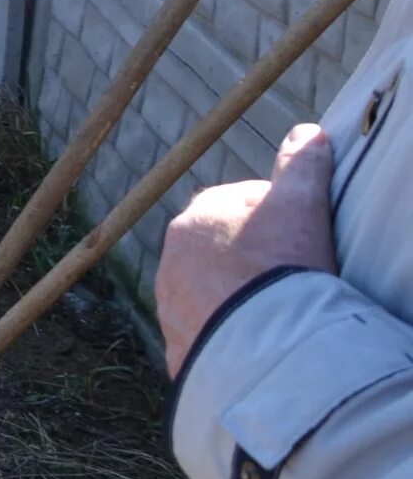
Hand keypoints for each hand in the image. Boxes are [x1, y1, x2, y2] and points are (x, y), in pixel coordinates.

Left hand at [159, 123, 338, 375]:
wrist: (264, 346)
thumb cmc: (281, 268)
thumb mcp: (301, 208)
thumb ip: (303, 167)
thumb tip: (308, 132)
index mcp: (196, 219)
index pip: (239, 205)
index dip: (277, 217)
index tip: (301, 235)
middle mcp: (172, 258)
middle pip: (220, 249)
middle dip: (251, 255)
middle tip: (291, 273)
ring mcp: (170, 304)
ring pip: (208, 290)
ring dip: (235, 294)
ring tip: (273, 308)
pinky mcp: (178, 346)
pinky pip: (205, 332)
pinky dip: (227, 331)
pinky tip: (255, 337)